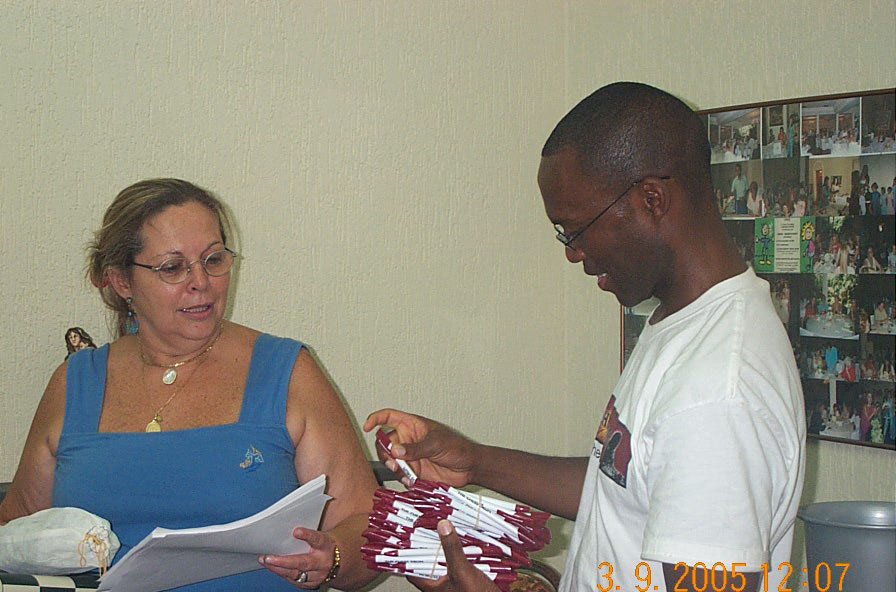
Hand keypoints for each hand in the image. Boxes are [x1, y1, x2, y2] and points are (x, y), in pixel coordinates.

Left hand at [259, 527, 336, 587]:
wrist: (340, 561)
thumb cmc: (325, 545)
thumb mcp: (322, 536)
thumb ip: (308, 535)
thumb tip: (287, 529)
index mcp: (327, 546)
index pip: (317, 539)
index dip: (307, 535)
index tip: (296, 531)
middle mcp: (323, 562)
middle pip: (303, 563)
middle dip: (283, 561)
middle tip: (268, 556)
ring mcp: (318, 576)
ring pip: (296, 574)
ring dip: (277, 568)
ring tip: (265, 560)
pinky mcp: (312, 584)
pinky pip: (294, 580)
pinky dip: (282, 573)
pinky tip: (272, 567)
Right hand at [363, 408, 477, 487]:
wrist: (468, 467)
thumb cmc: (457, 447)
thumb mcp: (436, 444)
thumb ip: (415, 448)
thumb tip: (395, 450)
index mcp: (412, 425)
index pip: (389, 416)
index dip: (376, 419)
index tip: (367, 427)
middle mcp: (408, 439)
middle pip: (384, 442)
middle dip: (385, 453)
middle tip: (393, 463)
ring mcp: (409, 455)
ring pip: (390, 460)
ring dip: (393, 467)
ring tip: (403, 473)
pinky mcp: (413, 470)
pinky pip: (399, 474)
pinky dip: (401, 478)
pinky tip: (410, 480)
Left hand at [407, 520, 500, 591]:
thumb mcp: (461, 570)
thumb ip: (452, 549)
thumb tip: (443, 527)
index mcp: (432, 588)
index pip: (412, 570)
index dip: (408, 555)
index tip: (408, 538)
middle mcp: (440, 587)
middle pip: (428, 564)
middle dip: (429, 548)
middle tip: (427, 530)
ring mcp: (452, 585)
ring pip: (443, 564)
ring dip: (444, 550)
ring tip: (444, 532)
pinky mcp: (464, 582)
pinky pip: (456, 565)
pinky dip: (457, 554)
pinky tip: (462, 545)